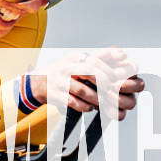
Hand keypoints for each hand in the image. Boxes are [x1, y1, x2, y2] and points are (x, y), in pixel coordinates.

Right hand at [28, 47, 144, 120]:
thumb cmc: (64, 72)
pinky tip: (88, 107)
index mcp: (75, 58)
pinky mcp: (54, 94)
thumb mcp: (79, 60)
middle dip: (104, 84)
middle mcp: (66, 67)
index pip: (95, 61)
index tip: (117, 80)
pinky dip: (82, 106)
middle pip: (89, 72)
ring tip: (101, 103)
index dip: (108, 71)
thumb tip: (123, 53)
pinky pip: (71, 101)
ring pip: (82, 89)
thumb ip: (101, 57)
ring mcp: (59, 81)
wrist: (37, 82)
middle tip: (112, 93)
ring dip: (95, 98)